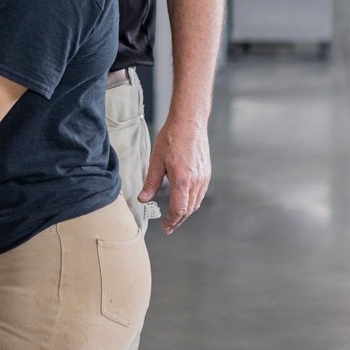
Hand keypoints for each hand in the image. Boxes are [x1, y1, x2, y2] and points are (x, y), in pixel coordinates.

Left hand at [137, 116, 210, 234]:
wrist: (190, 122)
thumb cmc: (172, 138)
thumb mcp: (156, 160)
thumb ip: (151, 182)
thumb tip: (143, 200)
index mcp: (183, 180)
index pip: (179, 210)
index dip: (171, 221)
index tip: (165, 228)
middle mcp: (196, 181)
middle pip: (189, 210)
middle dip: (178, 220)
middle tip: (168, 227)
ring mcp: (204, 177)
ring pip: (196, 203)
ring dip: (185, 213)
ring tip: (175, 217)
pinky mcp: (206, 173)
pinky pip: (200, 194)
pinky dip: (192, 202)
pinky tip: (184, 201)